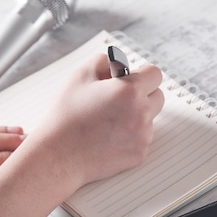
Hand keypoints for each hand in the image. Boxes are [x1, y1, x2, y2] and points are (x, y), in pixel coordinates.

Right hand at [22, 53, 163, 202]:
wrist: (58, 155)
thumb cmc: (66, 117)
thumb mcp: (80, 76)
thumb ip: (104, 62)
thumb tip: (117, 65)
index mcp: (130, 91)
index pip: (155, 75)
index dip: (142, 74)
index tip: (133, 78)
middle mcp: (141, 113)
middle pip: (158, 97)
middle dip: (143, 94)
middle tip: (121, 98)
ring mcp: (142, 136)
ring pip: (150, 119)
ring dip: (137, 116)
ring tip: (110, 120)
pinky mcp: (139, 154)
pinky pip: (142, 138)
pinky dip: (131, 136)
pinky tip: (109, 136)